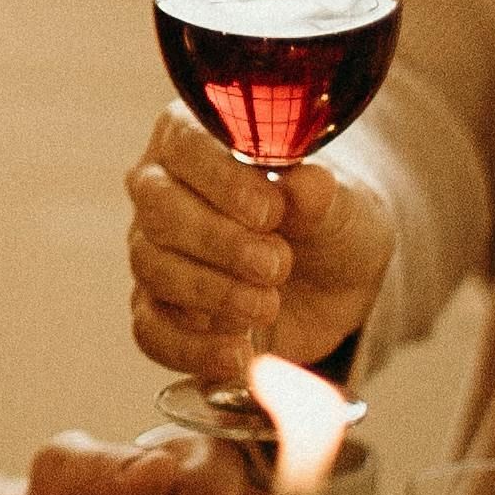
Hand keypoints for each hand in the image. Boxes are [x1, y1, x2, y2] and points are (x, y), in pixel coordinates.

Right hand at [127, 104, 393, 383]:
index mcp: (196, 140)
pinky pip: (151, 331)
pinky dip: (192, 348)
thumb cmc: (328, 222)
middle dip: (220, 243)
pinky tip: (237, 355)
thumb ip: (321, 194)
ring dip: (213, 293)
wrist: (334, 282)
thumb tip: (305, 184)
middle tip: (277, 264)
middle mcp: (162, 192)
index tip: (270, 211)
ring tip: (268, 305)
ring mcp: (153, 253)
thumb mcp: (342, 204)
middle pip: (159, 213)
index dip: (222, 180)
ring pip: (154, 270)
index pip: (186, 147)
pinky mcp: (159, 310)